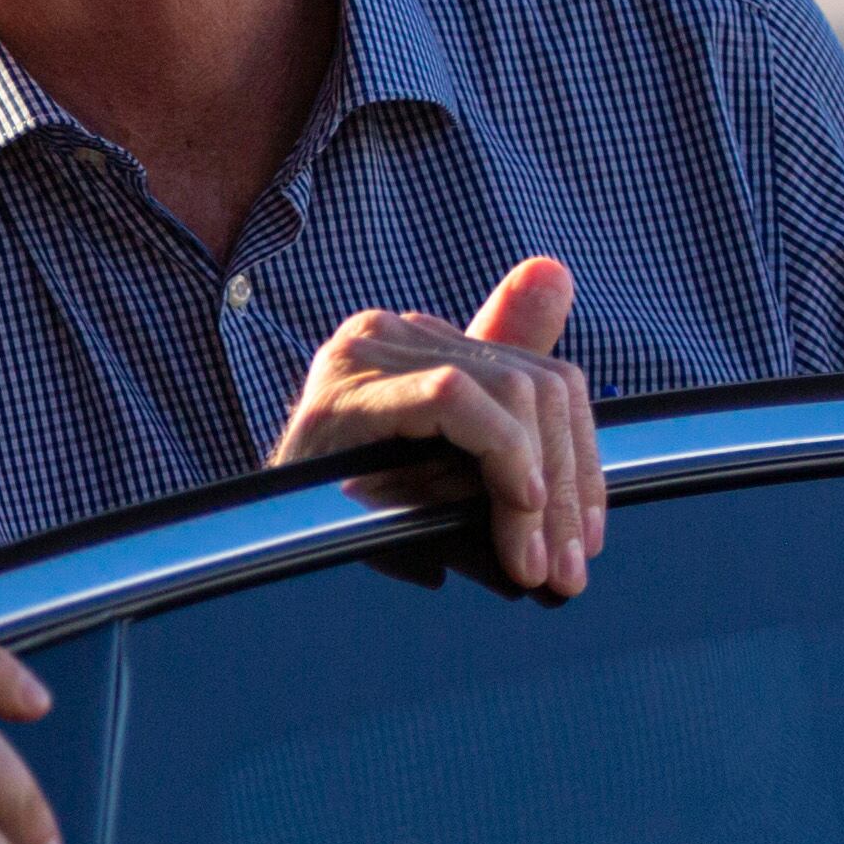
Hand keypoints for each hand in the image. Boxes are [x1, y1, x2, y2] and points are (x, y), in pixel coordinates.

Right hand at [272, 257, 604, 594]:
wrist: (257, 555)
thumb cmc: (351, 520)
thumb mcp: (447, 477)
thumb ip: (510, 408)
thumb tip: (558, 271)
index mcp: (419, 345)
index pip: (540, 378)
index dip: (581, 459)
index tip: (586, 538)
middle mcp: (393, 332)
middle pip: (535, 387)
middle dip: (569, 486)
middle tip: (568, 572)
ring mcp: (368, 352)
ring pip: (509, 392)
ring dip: (540, 492)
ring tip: (534, 566)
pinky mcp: (351, 385)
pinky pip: (455, 398)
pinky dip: (500, 453)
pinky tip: (515, 507)